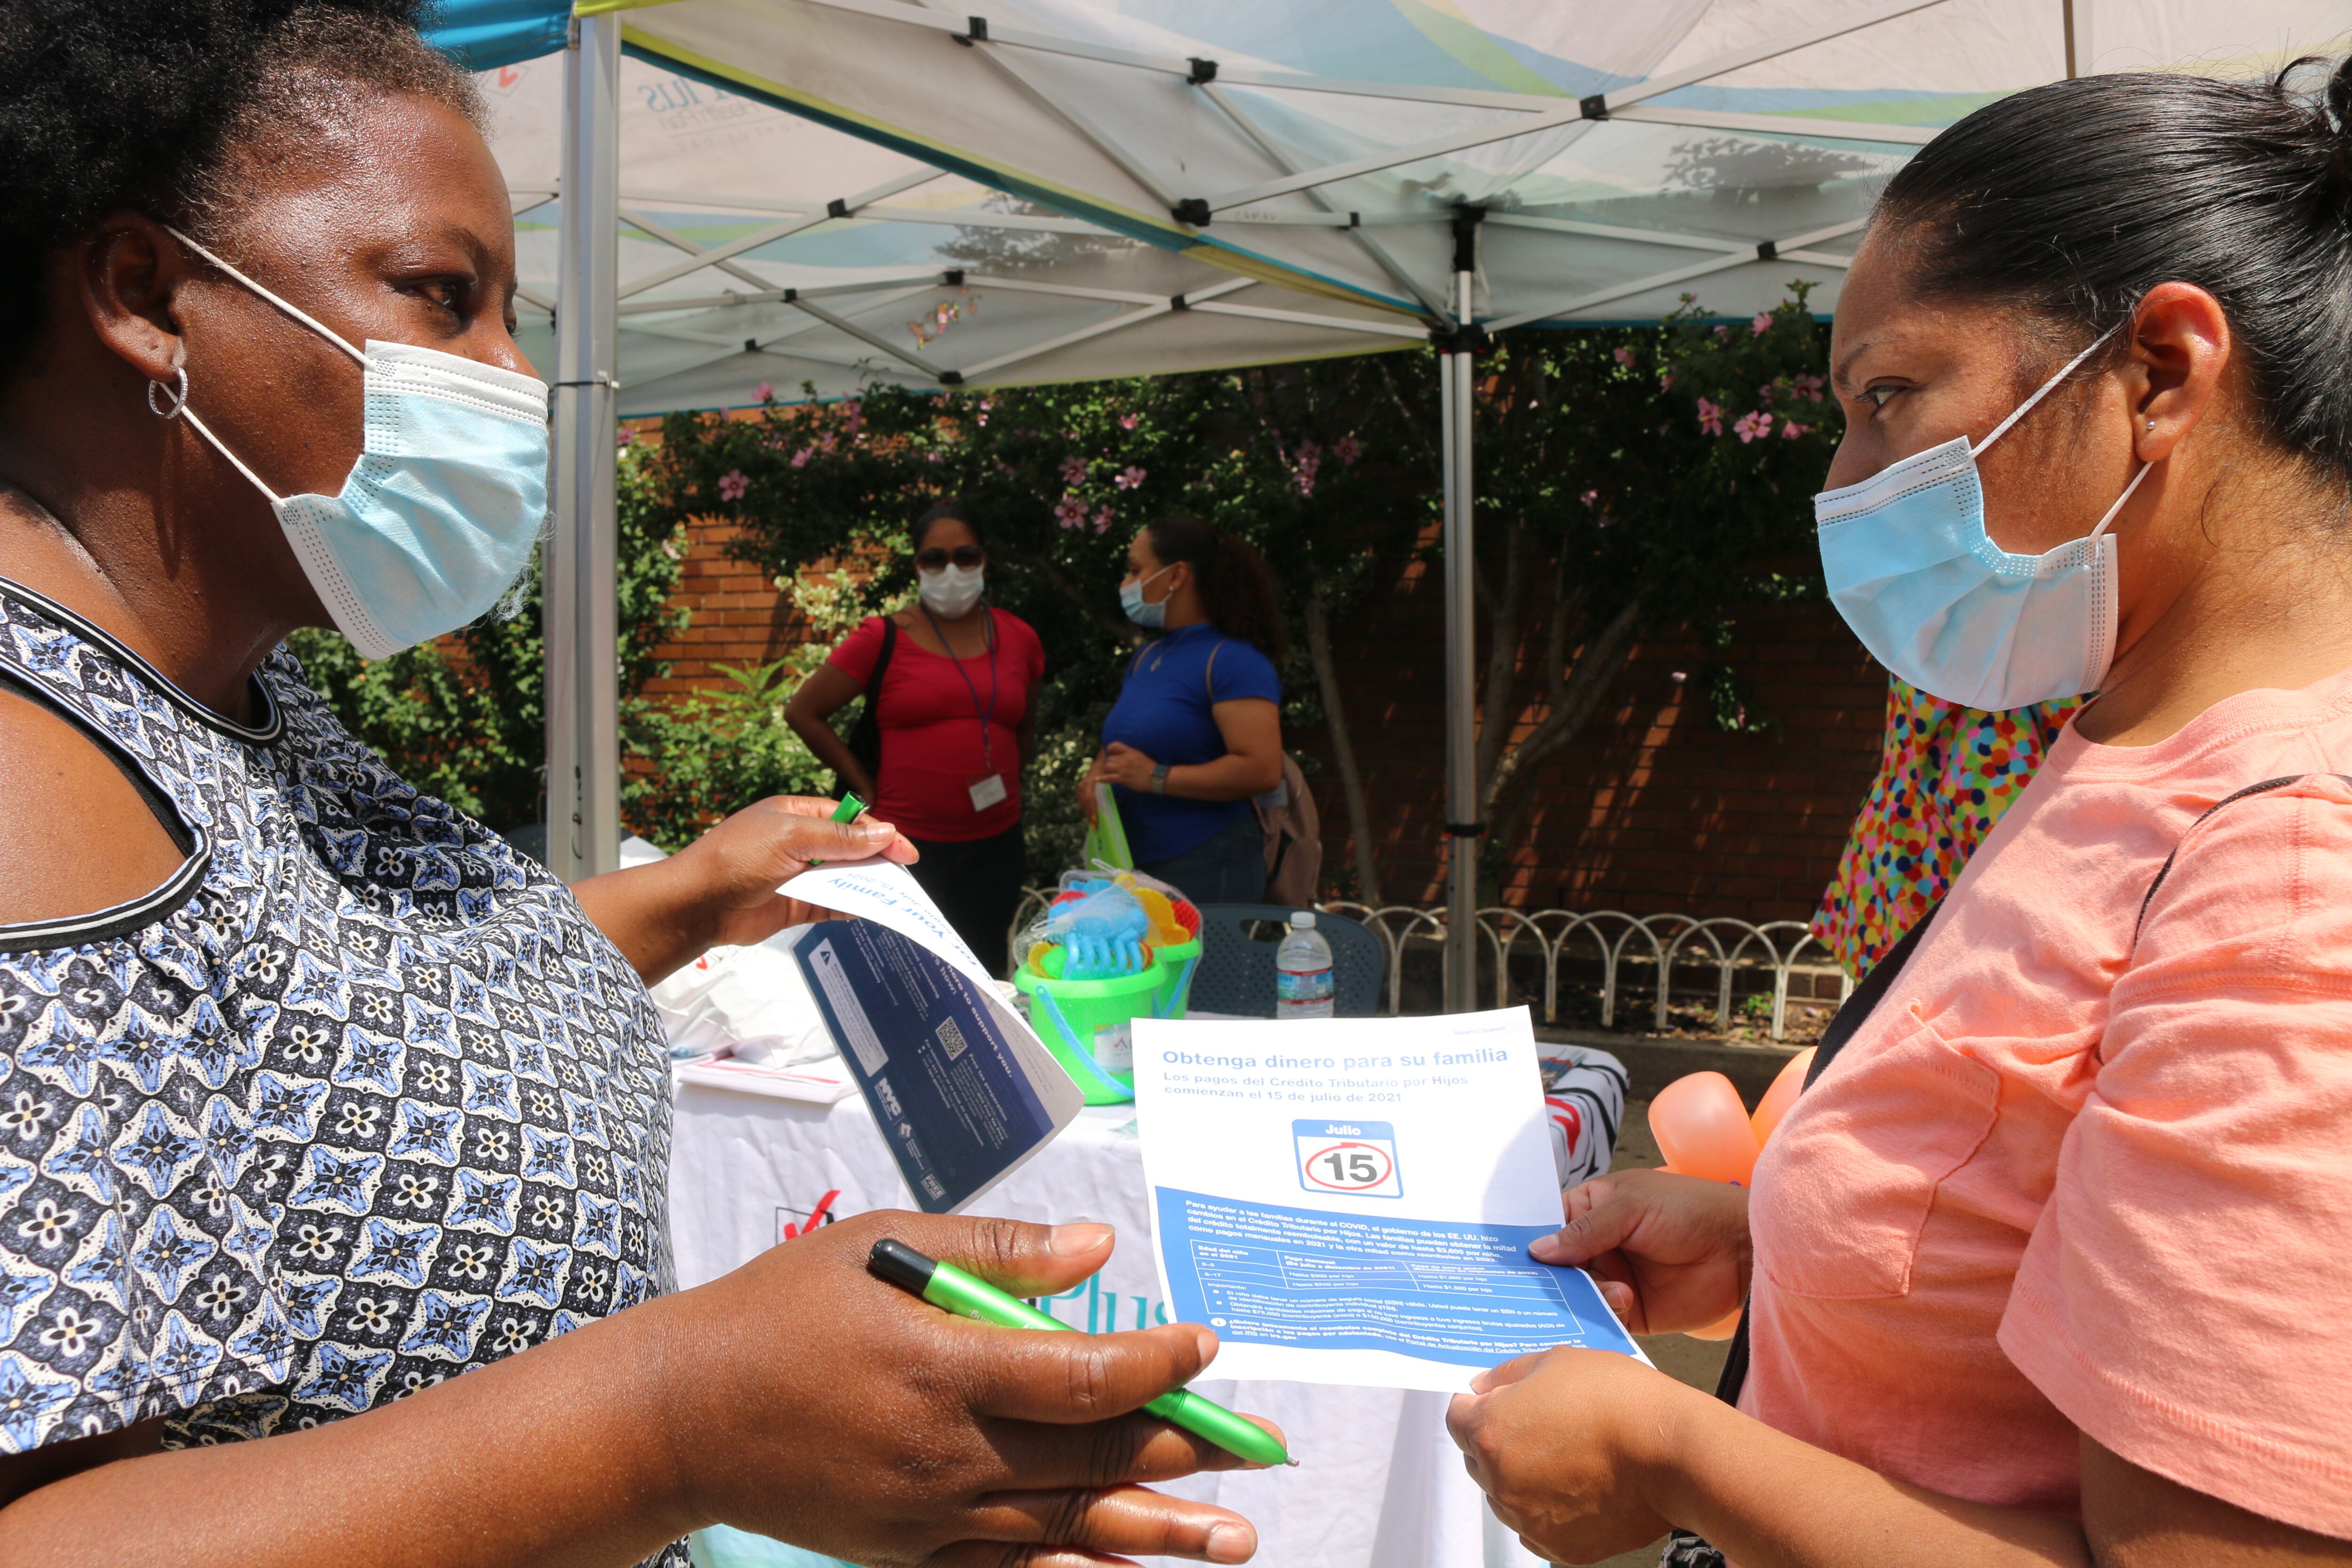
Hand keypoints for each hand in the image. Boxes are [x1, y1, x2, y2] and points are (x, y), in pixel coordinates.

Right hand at [663, 1210, 1276, 1565]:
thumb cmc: (781, 1311)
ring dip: (1155, 1528)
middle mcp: (942, 1451)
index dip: (1153, 1365)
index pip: (1077, 1375)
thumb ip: (994, 1250)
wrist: (681, 1414)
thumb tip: (1096, 1249)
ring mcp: (927, 1513)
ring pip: (1064, 1522)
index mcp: (938, 1364)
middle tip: (1261, 1450)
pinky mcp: (909, 1551)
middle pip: (1087, 1456)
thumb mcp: (881, 1248)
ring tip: (1231, 1537)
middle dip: (1184, 1452)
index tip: (1205, 1347)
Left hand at [673, 794, 919, 949]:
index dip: (879, 832)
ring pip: (842, 877)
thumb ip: (840, 837)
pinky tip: (869, 911)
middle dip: (877, 859)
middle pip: (849, 848)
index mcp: (795, 815)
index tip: (904, 851)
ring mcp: (796, 875)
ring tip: (895, 894)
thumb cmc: (737, 858)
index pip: (848, 818)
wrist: (696, 903)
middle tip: (905, 874)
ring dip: (867, 884)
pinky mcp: (793, 906)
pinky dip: (850, 907)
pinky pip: (830, 905)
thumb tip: (884, 832)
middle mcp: (798, 843)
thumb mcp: (791, 836)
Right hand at [1079, 756, 1102, 824]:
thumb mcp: (1108, 778)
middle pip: (1085, 804)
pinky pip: (1082, 802)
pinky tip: (1090, 817)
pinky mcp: (1080, 790)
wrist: (1101, 761)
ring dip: (1087, 814)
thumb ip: (1107, 790)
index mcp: (1089, 783)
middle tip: (1094, 826)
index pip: (1089, 800)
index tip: (1096, 821)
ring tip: (1092, 824)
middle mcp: (1082, 786)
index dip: (1092, 811)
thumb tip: (1107, 805)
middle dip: (1089, 815)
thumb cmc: (1107, 770)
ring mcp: (1080, 788)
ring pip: (1083, 804)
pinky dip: (1086, 810)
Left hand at [1094, 742, 1158, 792]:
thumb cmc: (1151, 767)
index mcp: (1130, 751)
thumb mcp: (1140, 755)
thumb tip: (1123, 755)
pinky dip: (1102, 779)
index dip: (1110, 750)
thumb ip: (1130, 754)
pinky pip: (1109, 778)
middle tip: (1115, 768)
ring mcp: (1124, 769)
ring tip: (1113, 774)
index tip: (1112, 754)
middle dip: (1110, 763)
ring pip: (1107, 767)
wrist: (1158, 777)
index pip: (1114, 745)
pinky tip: (1098, 779)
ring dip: (1108, 770)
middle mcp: (1125, 759)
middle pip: (1109, 759)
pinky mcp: (1123, 779)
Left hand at [1448, 1347, 1699, 1565]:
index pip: (1456, 1417)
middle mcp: (1500, 1482)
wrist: (1673, 1453)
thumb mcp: (1556, 1360)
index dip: (1478, 1403)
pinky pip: (1537, 1529)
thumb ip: (1508, 1374)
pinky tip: (1579, 1487)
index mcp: (1491, 1432)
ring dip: (1522, 1477)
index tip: (1500, 1399)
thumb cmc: (1619, 1400)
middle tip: (1541, 1423)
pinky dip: (1549, 1510)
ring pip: (1506, 1497)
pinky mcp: (1560, 1549)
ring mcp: (1529, 1521)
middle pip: (1478, 1458)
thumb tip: (1483, 1386)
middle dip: (1499, 1439)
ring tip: (1568, 1455)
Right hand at [1533, 1169, 1749, 1335]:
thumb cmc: (1690, 1209)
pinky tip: (1621, 1302)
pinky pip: (1603, 1319)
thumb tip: (1536, 1249)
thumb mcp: (1631, 1207)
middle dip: (1547, 1276)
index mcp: (1592, 1210)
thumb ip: (1584, 1230)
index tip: (1506, 1258)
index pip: (1548, 1225)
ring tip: (1609, 1288)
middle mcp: (1597, 1246)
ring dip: (1582, 1294)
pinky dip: (1602, 1316)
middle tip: (1534, 1286)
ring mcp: (1613, 1280)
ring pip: (1576, 1295)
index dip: (1528, 1240)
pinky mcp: (1632, 1312)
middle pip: (1555, 1267)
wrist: (1743, 1248)